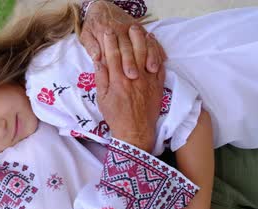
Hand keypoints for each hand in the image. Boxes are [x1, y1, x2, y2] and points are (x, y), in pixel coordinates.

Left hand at [80, 0, 165, 78]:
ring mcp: (132, 30)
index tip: (123, 75)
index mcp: (107, 36)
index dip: (118, 64)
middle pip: (128, 50)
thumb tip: (96, 57)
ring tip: (152, 68)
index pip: (113, 52)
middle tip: (134, 76)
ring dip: (148, 56)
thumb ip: (90, 46)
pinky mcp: (140, 29)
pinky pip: (150, 39)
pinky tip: (162, 59)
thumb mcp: (86, 34)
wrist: (102, 7)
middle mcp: (121, 33)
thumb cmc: (93, 25)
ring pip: (142, 44)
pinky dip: (157, 48)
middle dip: (132, 63)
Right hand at [94, 27, 164, 150]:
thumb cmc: (116, 116)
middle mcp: (133, 78)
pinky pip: (159, 64)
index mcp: (117, 81)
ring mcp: (147, 80)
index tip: (107, 33)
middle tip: (122, 28)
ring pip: (145, 55)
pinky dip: (156, 52)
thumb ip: (101, 79)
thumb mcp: (101, 99)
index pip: (112, 56)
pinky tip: (152, 44)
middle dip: (125, 37)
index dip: (109, 43)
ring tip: (138, 31)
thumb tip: (99, 61)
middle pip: (130, 51)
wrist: (135, 131)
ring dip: (141, 40)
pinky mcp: (157, 85)